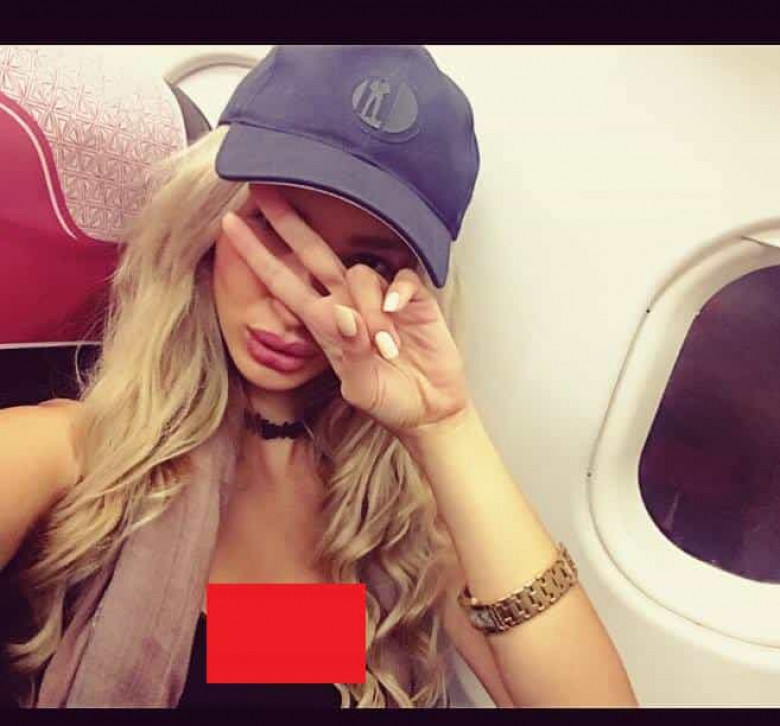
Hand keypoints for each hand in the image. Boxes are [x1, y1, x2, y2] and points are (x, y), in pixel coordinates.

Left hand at [220, 185, 471, 438]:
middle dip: (288, 222)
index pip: (283, 281)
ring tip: (386, 349)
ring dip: (369, 311)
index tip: (228, 226)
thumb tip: (346, 315)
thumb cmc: (389, 401)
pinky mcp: (412, 299)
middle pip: (314, 252)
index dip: (257, 255)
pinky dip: (398, 292)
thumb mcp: (361, 387)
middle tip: (263, 189)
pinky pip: (400, 278)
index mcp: (323, 324)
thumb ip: (351, 353)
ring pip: (360, 274)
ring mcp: (379, 298)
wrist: (429, 410)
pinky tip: (398, 313)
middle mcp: (347, 303)